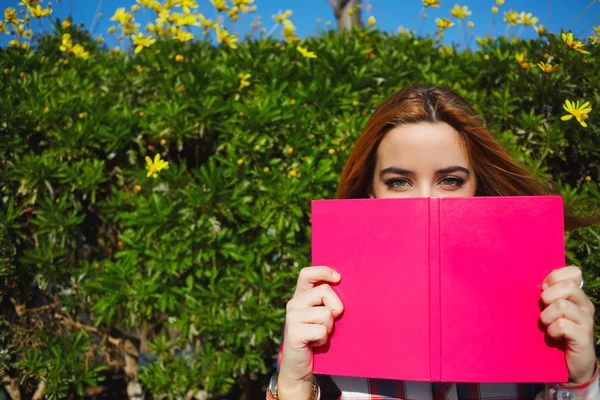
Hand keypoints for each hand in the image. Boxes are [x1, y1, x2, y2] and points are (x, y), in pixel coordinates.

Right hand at [278, 266, 343, 399]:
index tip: (338, 278)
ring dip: (329, 328)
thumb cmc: (316, 338)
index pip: (307, 273)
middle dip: (335, 307)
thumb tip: (343, 286)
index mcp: (300, 296)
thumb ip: (327, 302)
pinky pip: (322, 330)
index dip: (323, 271)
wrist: (301, 367)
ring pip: (326, 313)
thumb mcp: (322, 317)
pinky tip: (315, 344)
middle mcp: (293, 304)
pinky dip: (324, 339)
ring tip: (320, 335)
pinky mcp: (294, 332)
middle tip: (329, 323)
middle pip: (325, 291)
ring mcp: (292, 317)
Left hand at [540, 266, 595, 383]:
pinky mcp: (583, 337)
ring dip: (547, 316)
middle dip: (549, 296)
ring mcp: (586, 320)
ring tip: (547, 325)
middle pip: (568, 287)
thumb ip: (547, 294)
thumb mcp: (549, 309)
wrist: (568, 362)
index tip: (544, 289)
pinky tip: (553, 335)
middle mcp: (584, 305)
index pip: (574, 272)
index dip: (556, 277)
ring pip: (562, 306)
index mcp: (576, 295)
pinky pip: (562, 325)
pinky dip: (552, 330)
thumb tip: (542, 283)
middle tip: (544, 309)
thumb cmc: (554, 331)